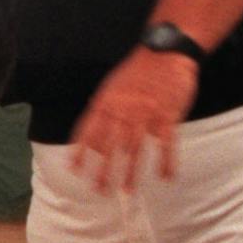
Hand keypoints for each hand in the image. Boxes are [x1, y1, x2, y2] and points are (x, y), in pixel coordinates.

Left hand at [69, 48, 199, 192]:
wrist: (166, 50)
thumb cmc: (138, 71)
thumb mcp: (112, 86)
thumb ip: (103, 110)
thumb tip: (92, 135)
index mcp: (106, 102)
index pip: (89, 132)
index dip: (81, 152)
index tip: (74, 171)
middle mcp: (123, 110)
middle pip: (110, 146)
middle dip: (103, 170)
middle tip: (98, 190)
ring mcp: (145, 113)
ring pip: (135, 149)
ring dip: (130, 173)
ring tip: (126, 191)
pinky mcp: (167, 115)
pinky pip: (167, 143)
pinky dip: (166, 162)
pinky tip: (166, 177)